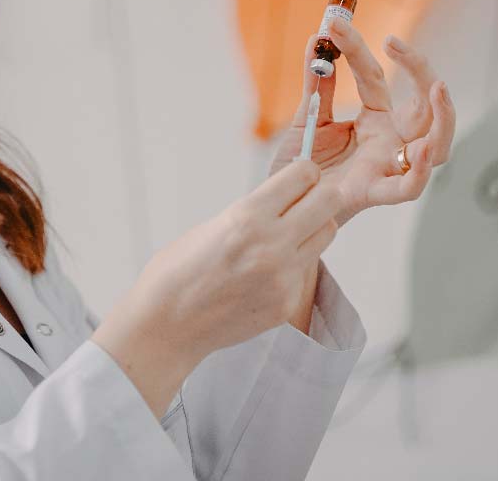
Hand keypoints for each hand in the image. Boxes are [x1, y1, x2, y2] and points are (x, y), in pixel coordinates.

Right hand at [92, 159, 339, 415]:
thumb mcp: (215, 225)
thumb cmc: (179, 270)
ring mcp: (283, 276)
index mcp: (247, 216)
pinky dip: (294, 263)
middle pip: (330, 200)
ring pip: (327, 233)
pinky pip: (307, 268)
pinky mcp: (287, 302)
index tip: (299, 178)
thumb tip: (290, 197)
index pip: (304, 174)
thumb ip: (255, 212)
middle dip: (320, 194)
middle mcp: (272, 244)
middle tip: (305, 200)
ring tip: (287, 234)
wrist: (167, 325)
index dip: (304, 172)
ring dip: (314, 227)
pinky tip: (266, 272)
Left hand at [267, 18, 455, 225]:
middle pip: (424, 107)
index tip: (337, 24)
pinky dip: (420, 172)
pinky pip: (408, 187)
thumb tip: (316, 38)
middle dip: (421, 72)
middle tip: (399, 45)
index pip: (376, 77)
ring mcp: (387, 166)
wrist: (282, 204)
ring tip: (437, 88)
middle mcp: (389, 141)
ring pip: (435, 146)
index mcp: (375, 119)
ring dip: (443, 118)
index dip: (359, 49)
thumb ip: (315, 83)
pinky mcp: (374, 192)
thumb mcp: (306, 117)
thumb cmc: (301, 164)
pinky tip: (420, 152)